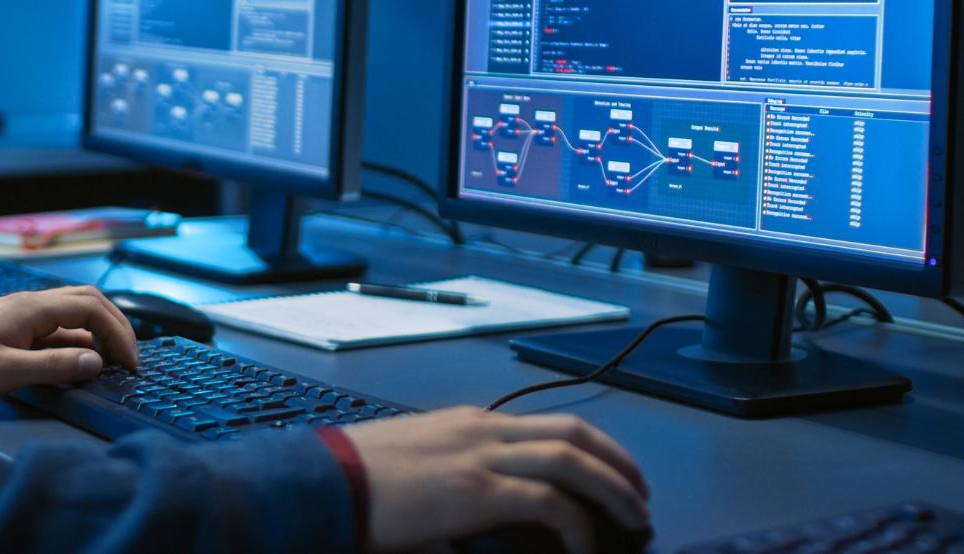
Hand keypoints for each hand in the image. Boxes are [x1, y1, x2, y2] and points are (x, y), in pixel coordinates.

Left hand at [0, 286, 140, 402]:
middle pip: (88, 301)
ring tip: (111, 360)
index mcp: (33, 308)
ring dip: (98, 331)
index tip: (130, 362)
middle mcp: (32, 303)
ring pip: (74, 311)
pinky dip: (77, 340)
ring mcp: (24, 313)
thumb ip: (55, 367)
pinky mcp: (16, 325)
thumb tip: (97, 362)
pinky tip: (79, 361)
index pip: (91, 308)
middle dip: (116, 326)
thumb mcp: (7, 371)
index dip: (118, 333)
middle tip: (130, 358)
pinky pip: (57, 325)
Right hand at [345, 406, 650, 552]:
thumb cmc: (356, 481)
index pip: (545, 424)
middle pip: (571, 432)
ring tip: (635, 518)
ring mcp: (481, 456)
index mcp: (468, 424)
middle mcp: (482, 430)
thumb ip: (455, 479)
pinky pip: (549, 504)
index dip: (590, 448)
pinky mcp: (476, 492)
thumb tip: (483, 518)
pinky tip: (584, 549)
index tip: (610, 473)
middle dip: (617, 462)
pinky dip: (577, 525)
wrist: (323, 481)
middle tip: (640, 495)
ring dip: (613, 487)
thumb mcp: (416, 468)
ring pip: (571, 458)